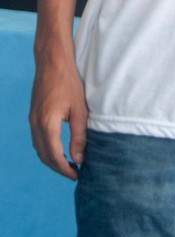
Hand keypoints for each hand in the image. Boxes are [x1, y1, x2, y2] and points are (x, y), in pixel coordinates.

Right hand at [29, 55, 87, 179]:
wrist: (52, 61)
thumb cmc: (69, 82)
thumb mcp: (79, 110)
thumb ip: (79, 136)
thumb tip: (79, 159)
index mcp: (47, 124)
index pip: (54, 156)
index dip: (65, 169)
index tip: (78, 175)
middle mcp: (36, 124)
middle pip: (44, 156)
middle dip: (58, 167)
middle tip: (74, 173)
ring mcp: (32, 119)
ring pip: (39, 148)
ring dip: (51, 159)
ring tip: (68, 164)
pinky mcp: (33, 114)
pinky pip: (37, 139)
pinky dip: (46, 148)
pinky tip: (58, 148)